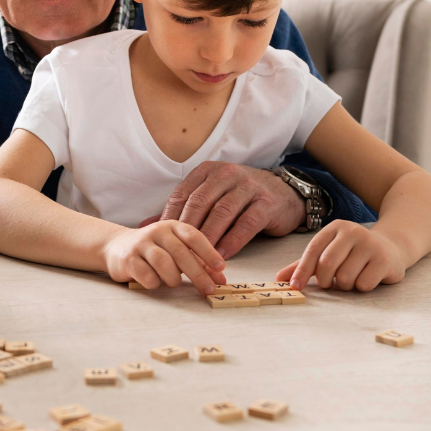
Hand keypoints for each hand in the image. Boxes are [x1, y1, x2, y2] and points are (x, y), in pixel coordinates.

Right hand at [103, 220, 226, 294]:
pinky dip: (155, 283)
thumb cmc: (155, 251)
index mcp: (173, 226)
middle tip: (208, 289)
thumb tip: (221, 279)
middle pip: (181, 252)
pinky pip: (146, 275)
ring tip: (174, 282)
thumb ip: (199, 262)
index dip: (208, 252)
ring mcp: (141, 244)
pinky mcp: (128, 259)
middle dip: (198, 273)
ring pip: (163, 262)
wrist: (116, 247)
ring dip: (173, 278)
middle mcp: (157, 231)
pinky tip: (154, 282)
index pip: (194, 236)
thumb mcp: (177, 250)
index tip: (220, 268)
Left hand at [158, 161, 306, 260]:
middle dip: (186, 230)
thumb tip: (145, 226)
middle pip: (200, 203)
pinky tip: (222, 255)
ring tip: (196, 258)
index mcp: (208, 171)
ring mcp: (248, 186)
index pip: (183, 194)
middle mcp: (227, 174)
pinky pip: (246, 223)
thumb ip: (182, 210)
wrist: (285, 195)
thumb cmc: (241, 199)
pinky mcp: (266, 202)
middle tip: (175, 254)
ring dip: (208, 238)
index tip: (160, 242)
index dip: (170, 219)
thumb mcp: (211, 198)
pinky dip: (232, 240)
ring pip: (222, 213)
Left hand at [275, 220, 406, 291]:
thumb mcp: (328, 253)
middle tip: (332, 282)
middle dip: (326, 280)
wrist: (391, 247)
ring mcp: (370, 244)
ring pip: (345, 277)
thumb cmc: (353, 253)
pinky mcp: (384, 260)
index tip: (294, 287)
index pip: (313, 250)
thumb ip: (304, 265)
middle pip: (327, 265)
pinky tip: (368, 277)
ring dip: (345, 285)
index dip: (301, 271)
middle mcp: (353, 232)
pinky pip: (363, 284)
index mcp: (335, 228)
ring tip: (353, 277)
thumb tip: (279, 278)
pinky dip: (362, 287)